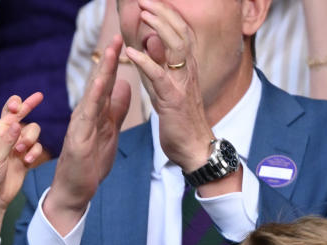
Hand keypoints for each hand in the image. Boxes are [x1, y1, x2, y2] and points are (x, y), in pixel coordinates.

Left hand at [0, 93, 44, 240]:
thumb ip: (6, 139)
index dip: (15, 103)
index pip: (8, 112)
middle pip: (23, 116)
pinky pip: (37, 147)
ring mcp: (18, 147)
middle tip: (39, 97)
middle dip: (29, 107)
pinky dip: (34, 152)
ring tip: (21, 151)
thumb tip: (17, 122)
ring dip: (30, 139)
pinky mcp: (27, 158)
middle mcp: (9, 137)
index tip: (19, 104)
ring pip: (33, 132)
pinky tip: (28, 160)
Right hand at [45, 35, 131, 234]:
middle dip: (108, 61)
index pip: (105, 84)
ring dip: (101, 75)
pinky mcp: (77, 142)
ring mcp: (80, 128)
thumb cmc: (89, 163)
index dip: (114, 63)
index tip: (123, 42)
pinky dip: (92, 102)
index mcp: (95, 113)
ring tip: (110, 55)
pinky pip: (85, 119)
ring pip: (91, 97)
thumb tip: (124, 85)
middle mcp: (85, 116)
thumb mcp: (109, 131)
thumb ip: (115, 109)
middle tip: (118, 37)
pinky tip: (99, 89)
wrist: (75, 191)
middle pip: (98, 84)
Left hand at [122, 0, 213, 171]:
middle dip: (163, 13)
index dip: (166, 14)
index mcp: (187, 67)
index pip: (180, 32)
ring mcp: (182, 83)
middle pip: (180, 32)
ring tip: (141, 14)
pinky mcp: (173, 99)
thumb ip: (160, 65)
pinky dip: (145, 62)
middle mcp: (188, 70)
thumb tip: (152, 41)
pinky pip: (158, 76)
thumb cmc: (181, 120)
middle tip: (144, 0)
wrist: (195, 147)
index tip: (150, 2)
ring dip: (157, 28)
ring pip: (174, 47)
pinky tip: (131, 52)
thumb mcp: (168, 87)